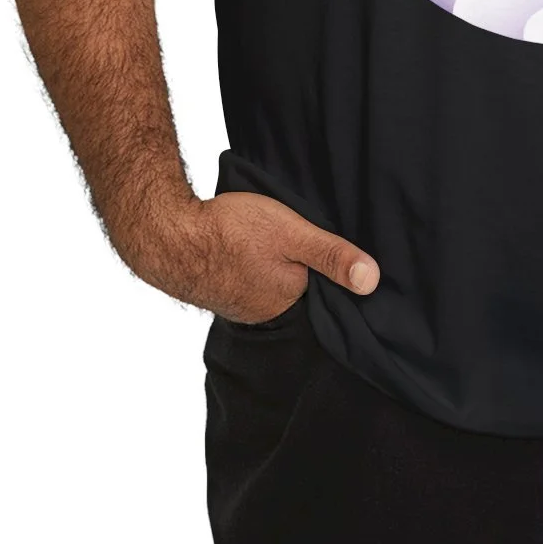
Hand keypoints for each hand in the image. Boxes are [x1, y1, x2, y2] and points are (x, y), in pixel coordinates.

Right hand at [114, 184, 380, 323]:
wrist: (169, 234)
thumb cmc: (232, 230)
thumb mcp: (293, 233)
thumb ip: (331, 255)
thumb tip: (373, 281)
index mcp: (289, 301)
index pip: (325, 294)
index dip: (334, 274)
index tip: (341, 255)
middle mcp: (267, 312)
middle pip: (300, 290)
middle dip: (307, 272)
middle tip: (309, 243)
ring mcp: (241, 304)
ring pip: (274, 285)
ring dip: (278, 269)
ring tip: (280, 246)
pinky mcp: (223, 290)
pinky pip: (251, 282)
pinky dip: (256, 269)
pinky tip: (253, 250)